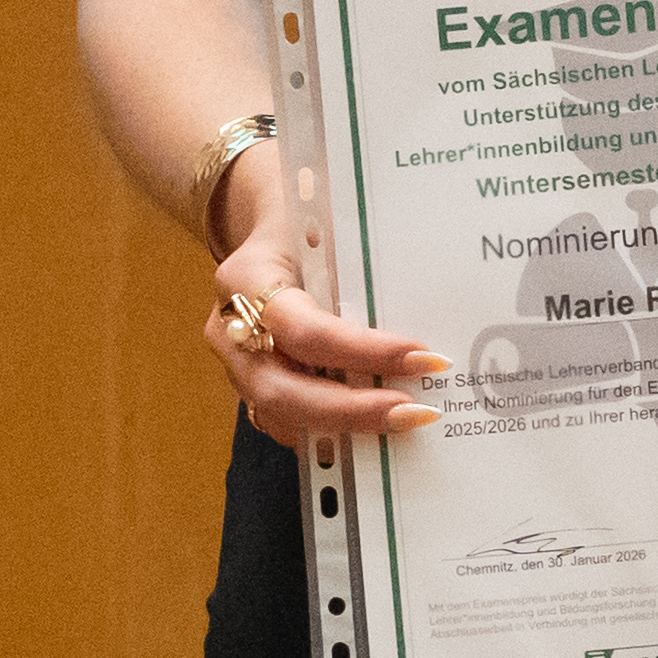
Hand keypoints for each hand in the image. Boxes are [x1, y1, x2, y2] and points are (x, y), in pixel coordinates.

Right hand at [199, 154, 449, 452]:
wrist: (270, 232)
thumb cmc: (306, 225)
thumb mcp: (329, 229)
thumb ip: (359, 269)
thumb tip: (426, 313)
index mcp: (246, 279)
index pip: (305, 330)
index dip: (363, 352)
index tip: (421, 356)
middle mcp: (230, 330)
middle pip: (284, 391)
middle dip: (353, 410)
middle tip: (415, 412)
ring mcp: (235, 365)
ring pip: (282, 416)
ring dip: (347, 428)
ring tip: (405, 422)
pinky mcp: (250, 387)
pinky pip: (287, 423)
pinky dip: (333, 432)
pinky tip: (378, 429)